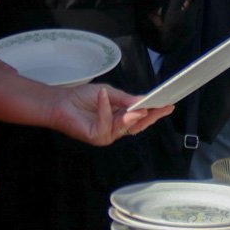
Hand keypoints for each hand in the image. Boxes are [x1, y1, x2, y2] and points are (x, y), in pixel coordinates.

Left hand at [46, 83, 173, 145]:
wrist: (61, 103)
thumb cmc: (83, 98)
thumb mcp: (109, 93)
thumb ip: (125, 99)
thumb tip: (143, 101)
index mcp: (121, 118)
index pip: (141, 118)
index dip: (155, 112)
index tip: (168, 104)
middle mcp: (116, 129)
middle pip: (138, 125)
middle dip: (151, 116)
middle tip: (163, 107)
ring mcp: (107, 135)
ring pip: (124, 127)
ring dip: (131, 116)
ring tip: (140, 106)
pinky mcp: (96, 136)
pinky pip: (105, 124)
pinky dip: (104, 109)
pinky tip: (102, 96)